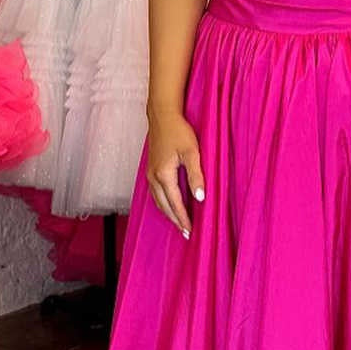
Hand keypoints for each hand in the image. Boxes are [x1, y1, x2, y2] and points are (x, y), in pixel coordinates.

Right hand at [146, 107, 204, 237]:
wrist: (162, 115)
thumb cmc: (179, 131)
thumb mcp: (192, 152)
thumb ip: (196, 175)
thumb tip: (200, 197)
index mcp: (163, 175)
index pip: (174, 203)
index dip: (183, 218)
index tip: (190, 231)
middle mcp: (153, 177)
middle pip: (164, 206)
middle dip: (175, 220)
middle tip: (186, 233)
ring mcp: (150, 174)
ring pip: (157, 200)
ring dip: (168, 213)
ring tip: (179, 223)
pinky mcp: (150, 169)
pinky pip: (155, 193)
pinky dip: (163, 203)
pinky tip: (170, 205)